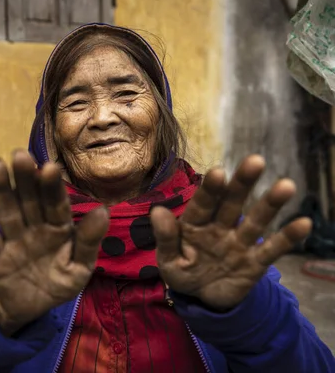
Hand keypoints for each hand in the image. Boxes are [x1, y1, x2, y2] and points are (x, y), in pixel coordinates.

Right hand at [0, 150, 108, 334]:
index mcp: (58, 227)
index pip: (56, 204)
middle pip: (29, 200)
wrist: (31, 309)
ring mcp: (13, 239)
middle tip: (20, 155)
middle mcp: (34, 226)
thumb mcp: (79, 268)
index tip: (50, 167)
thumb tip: (103, 210)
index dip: (52, 187)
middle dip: (25, 179)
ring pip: (7, 211)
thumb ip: (88, 241)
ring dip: (1, 190)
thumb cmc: (58, 282)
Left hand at [151, 155, 311, 310]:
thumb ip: (166, 237)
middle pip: (232, 203)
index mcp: (195, 224)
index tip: (218, 172)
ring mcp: (239, 243)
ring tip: (286, 185)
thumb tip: (156, 211)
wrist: (202, 299)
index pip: (202, 204)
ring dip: (270, 204)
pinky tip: (303, 223)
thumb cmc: (182, 272)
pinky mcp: (255, 262)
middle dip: (242, 183)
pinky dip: (287, 238)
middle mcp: (219, 227)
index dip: (210, 189)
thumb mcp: (168, 260)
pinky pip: (272, 249)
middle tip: (255, 161)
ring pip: (255, 221)